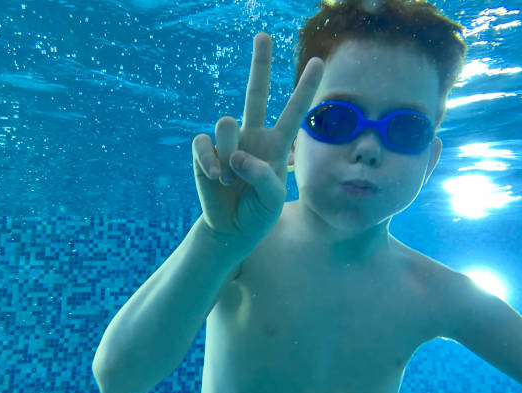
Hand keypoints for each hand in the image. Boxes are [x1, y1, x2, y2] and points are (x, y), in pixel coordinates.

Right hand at [192, 32, 323, 251]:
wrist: (230, 229)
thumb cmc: (257, 213)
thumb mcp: (272, 200)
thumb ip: (263, 176)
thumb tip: (236, 155)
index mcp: (275, 144)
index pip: (293, 112)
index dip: (304, 88)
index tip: (317, 62)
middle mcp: (252, 136)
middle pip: (256, 93)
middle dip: (260, 64)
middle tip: (264, 35)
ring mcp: (227, 142)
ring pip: (227, 124)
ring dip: (230, 156)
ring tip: (232, 181)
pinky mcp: (205, 151)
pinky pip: (204, 142)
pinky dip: (209, 162)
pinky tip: (216, 178)